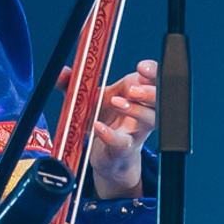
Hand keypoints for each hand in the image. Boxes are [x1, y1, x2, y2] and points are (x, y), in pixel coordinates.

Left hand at [59, 58, 157, 198]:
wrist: (106, 155)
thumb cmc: (105, 120)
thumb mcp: (90, 98)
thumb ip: (74, 83)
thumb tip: (61, 72)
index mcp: (136, 91)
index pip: (155, 77)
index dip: (152, 71)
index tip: (140, 68)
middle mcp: (143, 110)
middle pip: (161, 98)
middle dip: (150, 91)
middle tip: (132, 90)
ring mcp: (136, 131)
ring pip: (151, 120)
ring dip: (137, 111)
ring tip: (117, 104)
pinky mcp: (124, 149)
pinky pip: (123, 142)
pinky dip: (111, 135)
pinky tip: (100, 128)